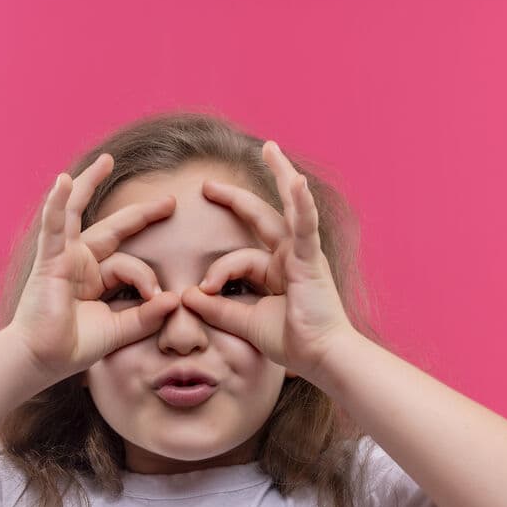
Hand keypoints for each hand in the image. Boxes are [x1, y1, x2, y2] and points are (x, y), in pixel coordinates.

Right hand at [6, 153, 181, 384]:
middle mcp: (80, 262)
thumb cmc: (73, 347)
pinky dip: (56, 203)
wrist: (42, 360)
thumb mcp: (120, 329)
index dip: (147, 272)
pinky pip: (54, 226)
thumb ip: (145, 316)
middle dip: (141, 214)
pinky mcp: (49, 259)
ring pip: (78, 213)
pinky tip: (63, 181)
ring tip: (107, 161)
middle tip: (170, 201)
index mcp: (95, 278)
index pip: (128, 262)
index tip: (163, 294)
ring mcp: (63, 257)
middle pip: (113, 228)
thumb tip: (175, 299)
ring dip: (90, 184)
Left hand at [178, 141, 355, 381]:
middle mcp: (291, 256)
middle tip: (207, 185)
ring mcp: (304, 255)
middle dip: (235, 199)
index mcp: (277, 270)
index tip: (201, 288)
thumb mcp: (244, 321)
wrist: (321, 358)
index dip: (218, 264)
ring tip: (270, 148)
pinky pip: (306, 227)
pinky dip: (302, 204)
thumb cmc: (291, 341)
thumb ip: (217, 308)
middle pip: (262, 217)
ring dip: (282, 175)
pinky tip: (296, 181)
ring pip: (288, 210)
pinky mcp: (311, 260)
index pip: (241, 255)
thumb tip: (186, 295)